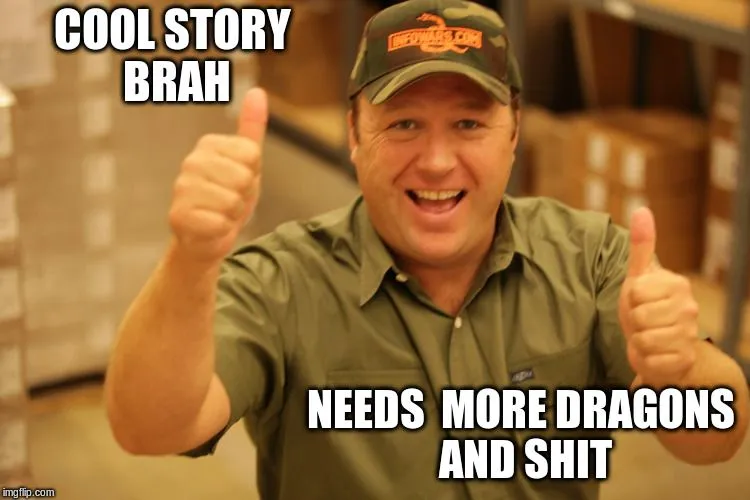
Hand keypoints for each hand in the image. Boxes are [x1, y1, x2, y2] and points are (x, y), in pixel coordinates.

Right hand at [168, 87, 267, 263]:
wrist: (207, 237)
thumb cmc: (228, 197)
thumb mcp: (246, 162)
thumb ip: (251, 128)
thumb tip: (257, 91)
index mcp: (208, 145)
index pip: (252, 155)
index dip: (252, 174)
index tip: (238, 182)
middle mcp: (191, 162)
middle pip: (244, 178)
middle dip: (244, 196)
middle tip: (230, 201)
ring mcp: (181, 188)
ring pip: (233, 201)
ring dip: (233, 215)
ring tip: (219, 214)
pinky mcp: (178, 216)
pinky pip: (220, 223)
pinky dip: (222, 231)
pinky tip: (210, 228)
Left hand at [618, 207, 699, 386]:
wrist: (662, 346)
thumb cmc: (647, 308)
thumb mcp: (639, 276)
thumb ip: (641, 246)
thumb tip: (642, 210)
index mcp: (677, 284)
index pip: (634, 291)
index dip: (629, 299)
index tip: (639, 302)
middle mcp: (689, 309)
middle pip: (637, 316)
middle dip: (632, 322)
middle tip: (642, 322)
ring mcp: (689, 336)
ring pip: (642, 340)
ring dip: (637, 342)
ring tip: (647, 337)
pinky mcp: (683, 361)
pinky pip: (648, 361)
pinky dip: (644, 360)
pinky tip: (653, 354)